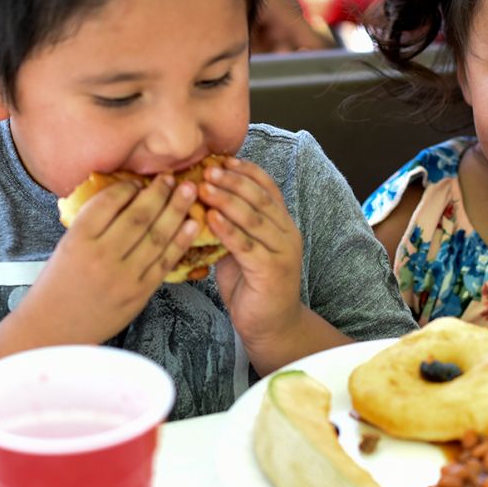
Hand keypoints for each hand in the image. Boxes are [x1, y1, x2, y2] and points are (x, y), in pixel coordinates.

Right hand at [16, 175, 200, 343]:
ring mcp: (123, 277)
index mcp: (78, 240)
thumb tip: (125, 195)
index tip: (138, 181)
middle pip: (138, 217)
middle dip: (159, 193)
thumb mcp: (66, 247)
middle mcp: (101, 257)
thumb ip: (92, 224)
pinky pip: (165, 262)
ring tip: (189, 192)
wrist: (52, 329)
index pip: (108, 203)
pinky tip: (191, 224)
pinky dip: (181, 241)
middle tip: (171, 177)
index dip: (128, 188)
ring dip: (176, 210)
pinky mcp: (139, 293)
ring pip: (156, 237)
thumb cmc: (58, 285)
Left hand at [203, 157, 305, 350]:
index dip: (246, 171)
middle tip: (208, 169)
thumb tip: (200, 202)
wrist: (272, 327)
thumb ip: (231, 227)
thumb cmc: (252, 287)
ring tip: (204, 187)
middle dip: (233, 181)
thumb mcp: (242, 250)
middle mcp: (287, 233)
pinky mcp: (271, 270)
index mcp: (282, 224)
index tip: (222, 159)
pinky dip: (227, 229)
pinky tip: (210, 217)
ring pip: (254, 218)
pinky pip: (246, 245)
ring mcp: (282, 251)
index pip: (268, 188)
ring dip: (227, 200)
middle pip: (260, 198)